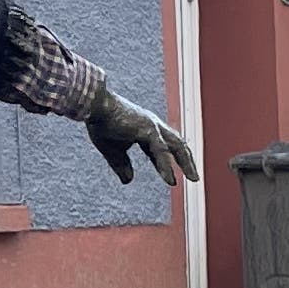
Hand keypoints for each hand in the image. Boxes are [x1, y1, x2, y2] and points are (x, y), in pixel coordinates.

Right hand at [83, 83, 200, 186]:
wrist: (93, 107)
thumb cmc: (100, 123)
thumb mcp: (111, 150)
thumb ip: (121, 165)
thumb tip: (129, 180)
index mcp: (145, 128)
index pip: (163, 147)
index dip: (167, 163)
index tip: (171, 179)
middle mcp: (153, 125)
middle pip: (177, 144)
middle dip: (187, 160)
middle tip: (194, 177)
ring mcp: (152, 126)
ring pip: (176, 146)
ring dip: (186, 163)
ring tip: (193, 178)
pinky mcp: (148, 129)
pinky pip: (161, 150)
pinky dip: (166, 166)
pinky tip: (170, 180)